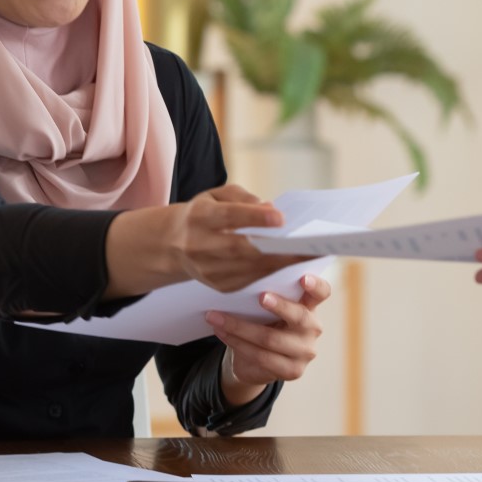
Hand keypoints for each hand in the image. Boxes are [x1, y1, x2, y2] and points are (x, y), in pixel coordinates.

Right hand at [106, 184, 306, 295]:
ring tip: (310, 254)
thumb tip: (270, 210)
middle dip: (277, 248)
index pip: (228, 217)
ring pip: (250, 268)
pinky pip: (251, 280)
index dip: (254, 218)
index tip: (280, 218)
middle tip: (310, 245)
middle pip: (242, 249)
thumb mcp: (215, 195)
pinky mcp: (219, 286)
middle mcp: (200, 246)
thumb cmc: (202, 214)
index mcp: (199, 217)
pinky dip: (272, 271)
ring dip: (281, 262)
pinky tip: (292, 263)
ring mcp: (208, 270)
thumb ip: (242, 198)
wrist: (172, 245)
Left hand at [207, 272, 330, 402]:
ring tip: (216, 317)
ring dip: (239, 327)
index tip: (304, 278)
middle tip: (260, 297)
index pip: (322, 293)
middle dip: (279, 306)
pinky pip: (260, 356)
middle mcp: (312, 329)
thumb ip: (265, 298)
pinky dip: (237, 342)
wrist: (257, 361)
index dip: (316, 285)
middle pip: (300, 317)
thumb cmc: (263, 324)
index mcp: (310, 307)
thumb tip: (236, 283)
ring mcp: (305, 352)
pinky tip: (221, 333)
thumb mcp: (268, 310)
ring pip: (271, 339)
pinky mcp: (292, 371)